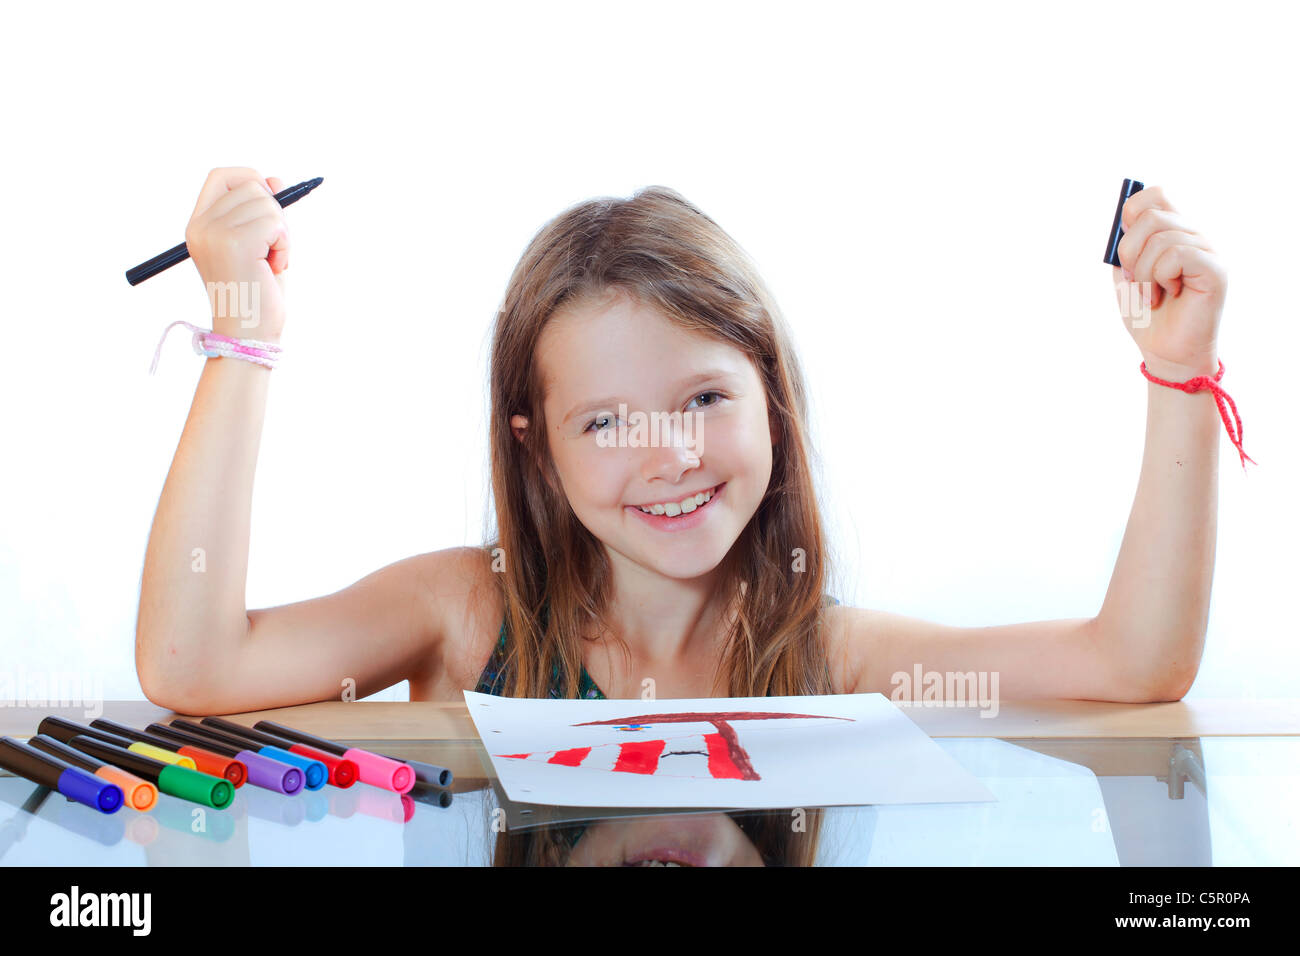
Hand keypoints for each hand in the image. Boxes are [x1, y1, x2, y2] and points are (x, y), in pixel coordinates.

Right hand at [184, 167, 289, 340]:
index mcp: (198, 225)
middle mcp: (201, 226)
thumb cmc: (255, 293)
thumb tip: (276, 180)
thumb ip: (262, 212)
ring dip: (281, 233)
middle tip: (270, 248)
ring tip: (270, 262)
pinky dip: (284, 245)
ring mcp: (216, 233)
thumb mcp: (258, 245)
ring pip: (268, 203)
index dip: (250, 179)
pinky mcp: (236, 243)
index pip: (221, 176)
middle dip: (274, 214)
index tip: (270, 200)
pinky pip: (276, 223)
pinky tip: (275, 267)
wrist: (248, 334)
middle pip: (251, 186)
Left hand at [1112, 185, 1226, 378]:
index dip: (1131, 214)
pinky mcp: (1216, 269)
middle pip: (1151, 215)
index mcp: (1173, 232)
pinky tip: (1167, 295)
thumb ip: (1126, 245)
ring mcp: (1208, 251)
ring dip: (1143, 273)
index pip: (1155, 195)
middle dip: (1129, 252)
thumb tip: (1122, 221)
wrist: (1165, 351)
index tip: (1126, 248)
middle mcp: (1194, 235)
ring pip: (1161, 238)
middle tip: (1134, 280)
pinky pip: (1177, 254)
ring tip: (1152, 294)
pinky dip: (1160, 277)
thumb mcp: (1126, 274)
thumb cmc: (1147, 315)